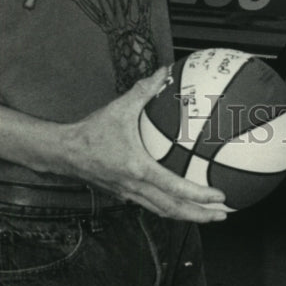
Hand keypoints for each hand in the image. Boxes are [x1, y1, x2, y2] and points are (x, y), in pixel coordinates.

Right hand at [57, 68, 231, 221]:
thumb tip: (165, 70)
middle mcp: (134, 187)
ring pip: (162, 211)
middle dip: (199, 215)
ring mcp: (128, 194)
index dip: (199, 195)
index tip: (220, 197)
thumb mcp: (120, 107)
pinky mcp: (123, 194)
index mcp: (138, 169)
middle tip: (222, 216)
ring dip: (186, 216)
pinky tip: (180, 200)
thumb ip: (144, 89)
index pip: (174, 188)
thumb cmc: (92, 131)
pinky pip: (151, 205)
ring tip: (207, 214)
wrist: (63, 152)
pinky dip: (170, 206)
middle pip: (172, 210)